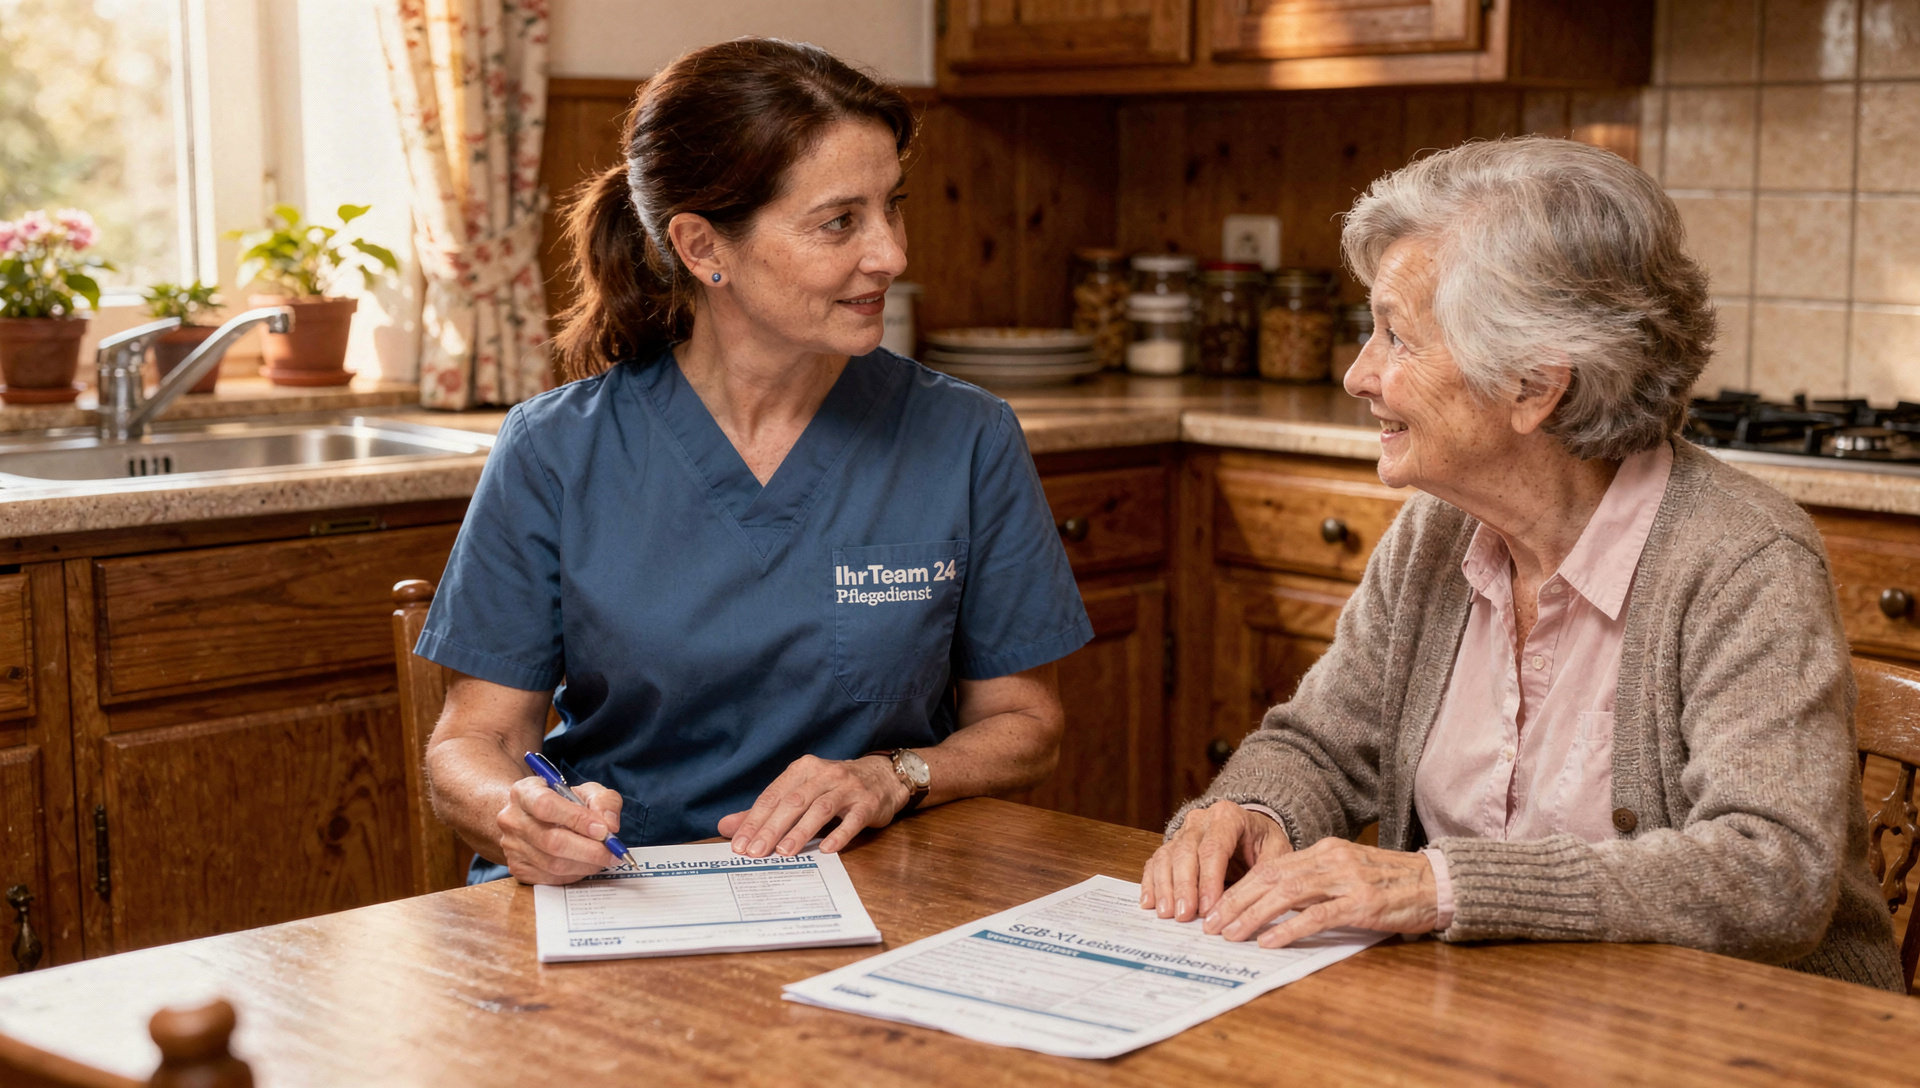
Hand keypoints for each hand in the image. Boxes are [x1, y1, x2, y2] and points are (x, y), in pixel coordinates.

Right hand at [495, 777, 623, 884]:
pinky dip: (575, 874)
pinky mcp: (518, 868)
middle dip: (589, 850)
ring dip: (585, 865)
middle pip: (551, 841)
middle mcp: (512, 819)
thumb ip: (603, 801)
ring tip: (603, 858)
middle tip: (612, 852)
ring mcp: (512, 846)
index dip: (577, 819)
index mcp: (525, 792)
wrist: (531, 818)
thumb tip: (610, 825)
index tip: (603, 830)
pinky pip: (551, 878)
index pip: (546, 805)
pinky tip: (585, 865)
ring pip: (553, 864)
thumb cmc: (562, 803)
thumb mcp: (585, 791)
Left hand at [718, 755, 906, 856]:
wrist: (882, 776)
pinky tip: (827, 849)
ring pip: (820, 809)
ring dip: (801, 831)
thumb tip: (726, 827)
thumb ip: (765, 812)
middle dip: (772, 828)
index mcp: (803, 769)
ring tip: (784, 852)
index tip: (739, 844)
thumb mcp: (800, 793)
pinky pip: (853, 820)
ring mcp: (848, 787)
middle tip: (755, 852)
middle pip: (793, 802)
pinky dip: (839, 834)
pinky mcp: (868, 803)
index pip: (773, 796)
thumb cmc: (834, 788)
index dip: (754, 820)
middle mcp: (824, 774)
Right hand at [1141, 800, 1291, 921]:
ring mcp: (1183, 831)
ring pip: (1167, 856)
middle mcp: (1201, 820)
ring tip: (1167, 914)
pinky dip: (1151, 882)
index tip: (1208, 908)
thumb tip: (1244, 906)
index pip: (1215, 847)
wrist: (1252, 829)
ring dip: (1165, 887)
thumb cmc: (1264, 843)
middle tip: (1184, 915)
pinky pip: (1156, 861)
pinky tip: (1150, 902)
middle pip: (1186, 852)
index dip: (1209, 879)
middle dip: (1184, 886)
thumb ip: (1262, 875)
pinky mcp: (1171, 844)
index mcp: (1228, 816)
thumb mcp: (1276, 853)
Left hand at [1202, 838, 1438, 947]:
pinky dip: (1288, 929)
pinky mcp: (1361, 904)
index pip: (1269, 867)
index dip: (1238, 888)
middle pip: (1269, 878)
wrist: (1438, 883)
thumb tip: (1273, 902)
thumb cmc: (1392, 884)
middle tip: (1211, 925)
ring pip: (1286, 895)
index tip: (1215, 908)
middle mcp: (1330, 860)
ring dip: (1252, 916)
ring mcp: (1346, 880)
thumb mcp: (1348, 872)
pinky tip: (1268, 942)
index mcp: (1323, 850)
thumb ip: (1315, 882)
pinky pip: (1316, 916)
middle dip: (1235, 902)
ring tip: (1230, 934)